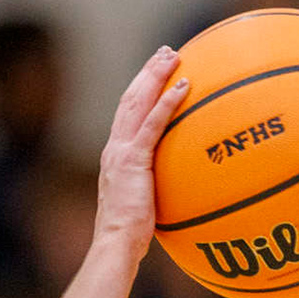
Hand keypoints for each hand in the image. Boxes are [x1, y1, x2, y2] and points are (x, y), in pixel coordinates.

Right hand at [93, 47, 191, 258]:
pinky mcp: (133, 160)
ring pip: (139, 102)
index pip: (127, 115)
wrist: (115, 244)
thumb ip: (154, 192)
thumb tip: (178, 194)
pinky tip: (184, 86)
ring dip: (156, 76)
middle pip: (131, 99)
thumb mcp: (143, 206)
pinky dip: (168, 103)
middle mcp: (114, 147)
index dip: (140, 90)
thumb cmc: (130, 237)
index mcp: (115, 156)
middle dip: (148, 73)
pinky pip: (153, 124)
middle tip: (165, 53)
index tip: (155, 73)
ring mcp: (121, 152)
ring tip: (173, 56)